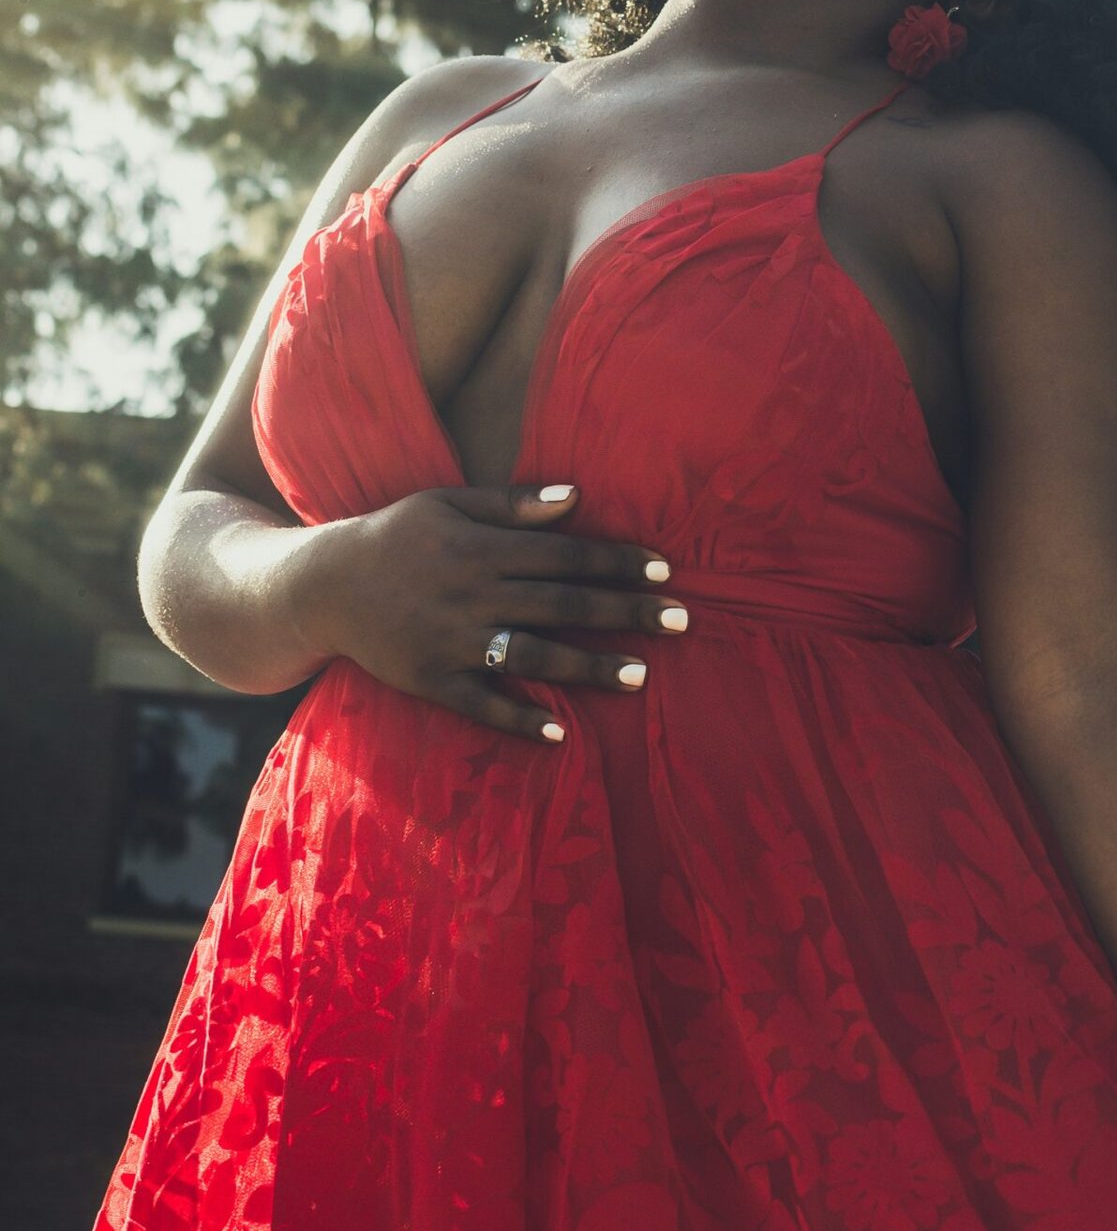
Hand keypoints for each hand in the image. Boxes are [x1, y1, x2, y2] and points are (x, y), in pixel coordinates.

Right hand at [299, 481, 684, 741]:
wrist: (321, 585)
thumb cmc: (395, 536)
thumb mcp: (447, 503)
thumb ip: (513, 504)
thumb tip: (578, 497)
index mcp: (480, 548)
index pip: (564, 554)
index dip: (616, 562)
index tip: (664, 570)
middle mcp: (471, 595)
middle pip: (561, 604)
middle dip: (624, 611)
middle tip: (681, 621)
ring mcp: (451, 642)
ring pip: (532, 657)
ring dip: (588, 666)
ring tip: (640, 675)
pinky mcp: (431, 681)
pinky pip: (482, 706)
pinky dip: (520, 721)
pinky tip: (563, 733)